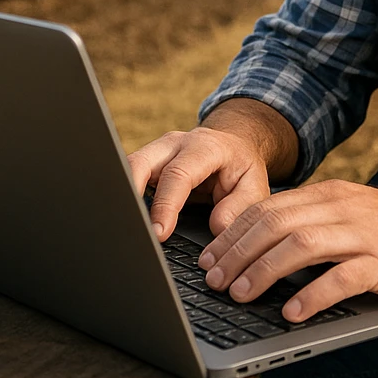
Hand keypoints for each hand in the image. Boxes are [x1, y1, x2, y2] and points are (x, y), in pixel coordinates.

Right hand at [127, 127, 270, 240]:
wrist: (233, 146)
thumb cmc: (241, 168)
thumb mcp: (253, 186)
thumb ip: (239, 207)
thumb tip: (217, 229)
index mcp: (203, 147)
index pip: (178, 174)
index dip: (165, 205)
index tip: (159, 233)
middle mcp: (175, 144)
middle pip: (141, 162)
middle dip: (130, 194)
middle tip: (132, 230)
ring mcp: (157, 151)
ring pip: (128, 167)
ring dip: (124, 197)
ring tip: (125, 227)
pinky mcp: (147, 162)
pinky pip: (129, 176)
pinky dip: (126, 197)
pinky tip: (127, 220)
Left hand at [197, 180, 377, 322]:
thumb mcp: (350, 214)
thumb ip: (313, 222)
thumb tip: (261, 245)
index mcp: (329, 194)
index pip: (268, 208)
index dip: (233, 233)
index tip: (208, 258)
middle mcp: (342, 207)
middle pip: (277, 223)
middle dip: (238, 252)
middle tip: (214, 281)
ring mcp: (363, 233)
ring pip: (301, 245)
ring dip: (265, 271)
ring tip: (242, 295)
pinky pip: (341, 277)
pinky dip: (312, 295)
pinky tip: (291, 313)